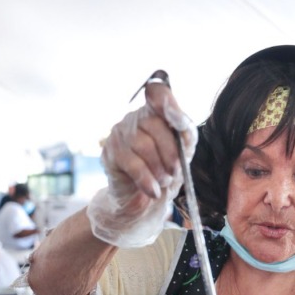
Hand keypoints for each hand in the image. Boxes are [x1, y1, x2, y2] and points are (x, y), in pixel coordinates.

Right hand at [87, 75, 196, 247]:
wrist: (143, 202)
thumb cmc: (164, 172)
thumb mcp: (183, 152)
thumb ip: (185, 131)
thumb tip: (178, 117)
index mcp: (154, 112)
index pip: (157, 92)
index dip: (167, 102)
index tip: (178, 122)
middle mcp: (134, 118)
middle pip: (154, 124)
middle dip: (170, 152)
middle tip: (175, 171)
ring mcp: (119, 133)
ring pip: (143, 145)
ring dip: (159, 168)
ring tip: (163, 181)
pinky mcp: (110, 153)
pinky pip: (133, 164)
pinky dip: (147, 180)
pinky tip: (153, 190)